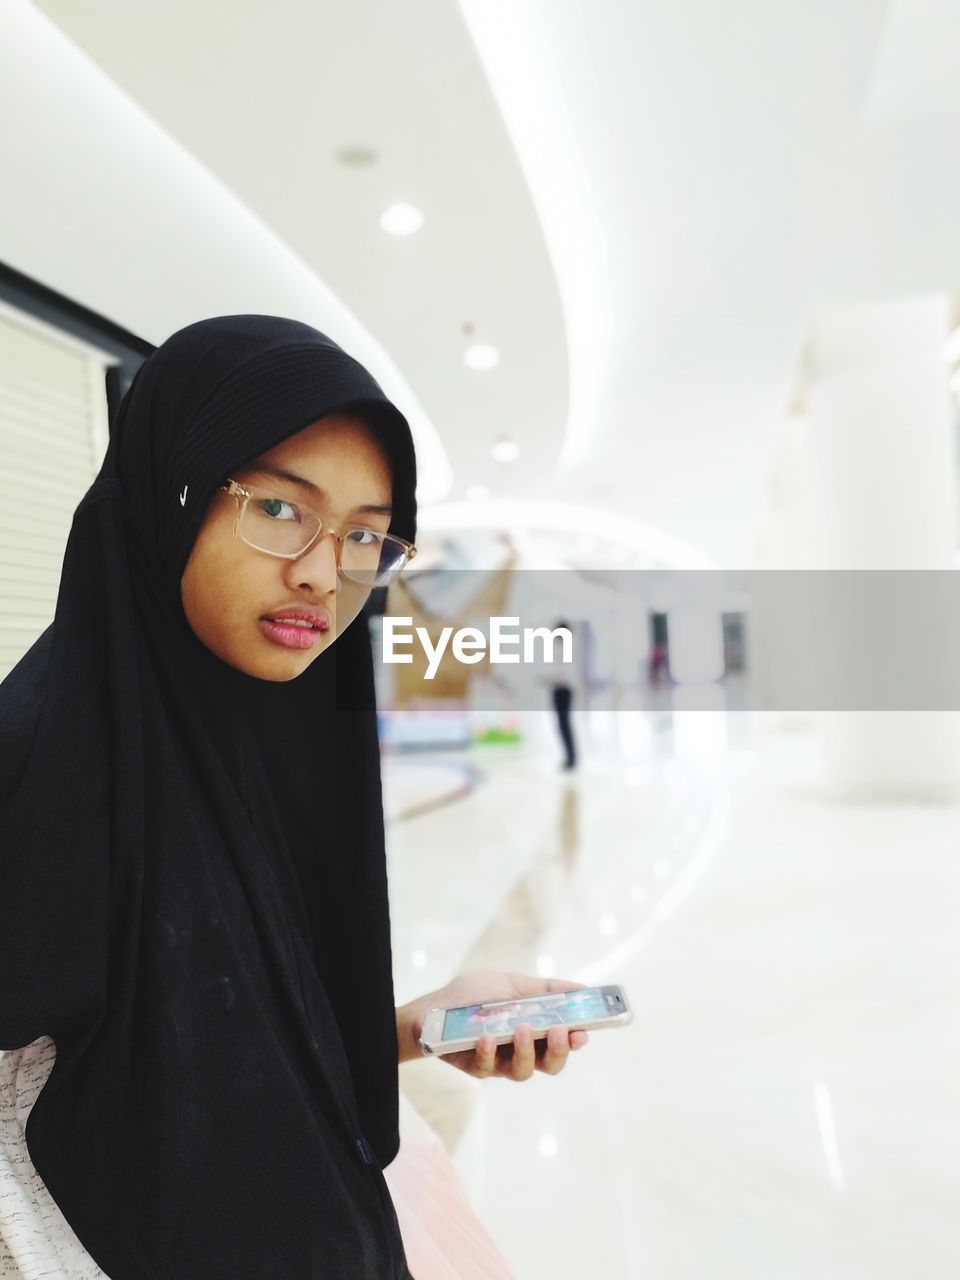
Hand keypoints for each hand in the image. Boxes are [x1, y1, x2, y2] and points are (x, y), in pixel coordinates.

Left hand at [397, 970, 589, 1080]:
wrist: (432, 1009)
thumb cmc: (473, 995)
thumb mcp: (510, 983)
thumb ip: (544, 989)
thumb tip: (580, 988)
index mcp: (534, 1030)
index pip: (563, 1042)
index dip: (575, 1041)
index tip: (583, 1032)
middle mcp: (521, 1050)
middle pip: (550, 1065)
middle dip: (559, 1051)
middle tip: (560, 1032)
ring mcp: (500, 1062)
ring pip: (523, 1071)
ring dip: (527, 1051)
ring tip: (522, 1028)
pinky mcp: (477, 1068)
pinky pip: (488, 1068)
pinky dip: (490, 1052)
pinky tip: (486, 1036)